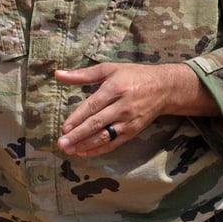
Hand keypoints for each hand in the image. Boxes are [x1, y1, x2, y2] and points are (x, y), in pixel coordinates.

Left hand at [54, 62, 215, 155]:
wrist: (164, 88)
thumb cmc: (133, 75)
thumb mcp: (108, 69)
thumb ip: (82, 74)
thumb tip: (58, 74)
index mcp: (114, 89)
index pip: (92, 106)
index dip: (78, 118)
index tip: (64, 128)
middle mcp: (121, 107)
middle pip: (97, 124)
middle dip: (78, 136)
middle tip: (62, 144)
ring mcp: (128, 121)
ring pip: (105, 136)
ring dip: (86, 145)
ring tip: (70, 150)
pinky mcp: (133, 131)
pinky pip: (114, 143)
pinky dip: (99, 149)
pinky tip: (85, 152)